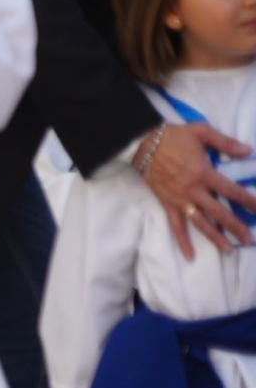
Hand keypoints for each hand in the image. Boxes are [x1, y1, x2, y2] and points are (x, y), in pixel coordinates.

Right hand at [141, 122, 255, 257]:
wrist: (142, 142)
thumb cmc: (173, 136)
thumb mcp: (201, 132)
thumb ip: (225, 142)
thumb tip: (248, 151)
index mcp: (204, 173)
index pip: (231, 191)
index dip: (248, 201)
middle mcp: (194, 190)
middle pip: (219, 213)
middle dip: (236, 227)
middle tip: (249, 240)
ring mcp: (180, 199)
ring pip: (201, 223)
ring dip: (215, 238)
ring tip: (229, 251)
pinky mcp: (167, 204)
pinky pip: (176, 226)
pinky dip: (182, 241)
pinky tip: (190, 256)